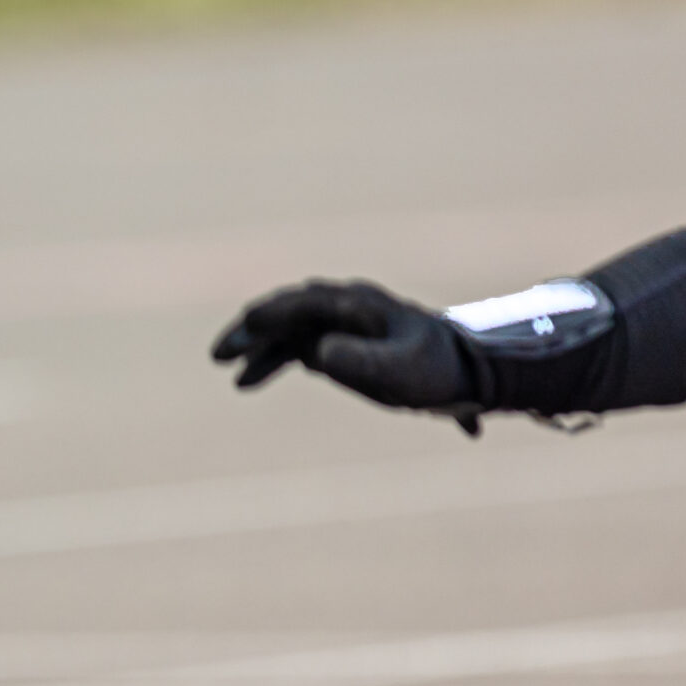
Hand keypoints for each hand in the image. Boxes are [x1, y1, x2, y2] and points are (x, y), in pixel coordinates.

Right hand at [211, 279, 484, 432]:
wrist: (465, 371)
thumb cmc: (435, 369)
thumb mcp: (401, 370)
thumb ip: (361, 361)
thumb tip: (317, 352)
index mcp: (357, 305)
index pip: (302, 304)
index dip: (270, 317)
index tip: (245, 332)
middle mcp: (341, 308)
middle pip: (285, 312)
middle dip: (251, 331)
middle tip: (219, 355)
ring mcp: (337, 325)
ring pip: (285, 330)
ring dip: (256, 348)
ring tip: (232, 375)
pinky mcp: (336, 343)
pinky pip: (293, 346)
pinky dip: (271, 360)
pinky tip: (249, 380)